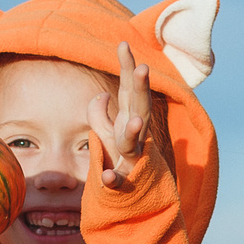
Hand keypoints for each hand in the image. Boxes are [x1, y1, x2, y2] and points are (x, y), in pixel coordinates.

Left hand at [86, 41, 152, 187]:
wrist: (134, 199)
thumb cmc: (120, 159)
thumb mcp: (107, 134)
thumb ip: (100, 113)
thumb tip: (101, 95)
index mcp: (129, 120)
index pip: (129, 90)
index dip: (127, 67)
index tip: (122, 44)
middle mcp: (134, 136)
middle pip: (139, 108)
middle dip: (141, 89)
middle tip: (143, 68)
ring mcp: (132, 159)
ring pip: (133, 143)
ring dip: (134, 132)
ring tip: (135, 121)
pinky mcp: (127, 182)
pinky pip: (120, 181)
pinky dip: (114, 179)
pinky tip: (108, 178)